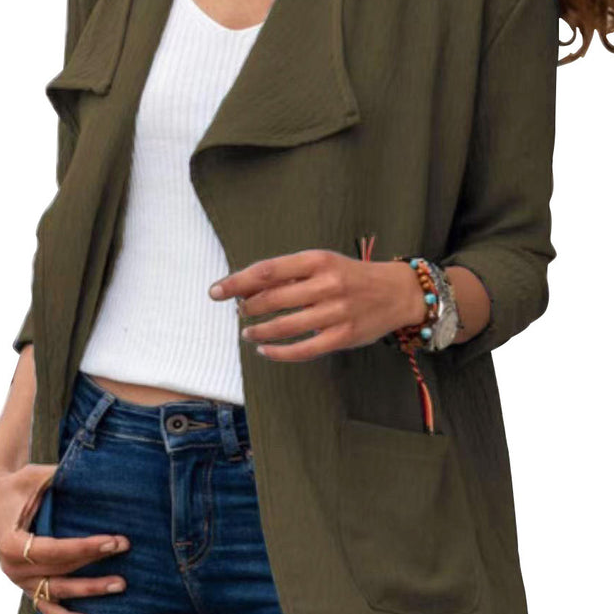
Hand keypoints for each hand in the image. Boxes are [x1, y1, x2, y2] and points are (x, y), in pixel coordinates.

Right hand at [0, 463, 129, 613]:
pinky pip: (47, 606)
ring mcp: (19, 581)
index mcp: (11, 543)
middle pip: (60, 570)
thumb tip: (97, 473)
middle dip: (95, 562)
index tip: (114, 541)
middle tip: (125, 549)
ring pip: (57, 592)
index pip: (55, 550)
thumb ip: (60, 478)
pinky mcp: (26, 585)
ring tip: (118, 586)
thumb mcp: (35, 477)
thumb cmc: (17, 485)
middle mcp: (12, 568)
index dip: (86, 548)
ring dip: (88, 591)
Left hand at [208, 249, 426, 362]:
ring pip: (284, 326)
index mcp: (317, 260)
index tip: (216, 292)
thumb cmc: (350, 276)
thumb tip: (245, 287)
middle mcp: (327, 283)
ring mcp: (336, 312)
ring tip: (249, 333)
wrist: (397, 292)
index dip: (236, 282)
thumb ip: (288, 274)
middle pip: (272, 299)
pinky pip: (302, 350)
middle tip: (240, 313)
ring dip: (259, 332)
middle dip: (247, 308)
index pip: (266, 271)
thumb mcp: (322, 263)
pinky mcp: (343, 336)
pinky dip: (278, 352)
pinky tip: (265, 350)